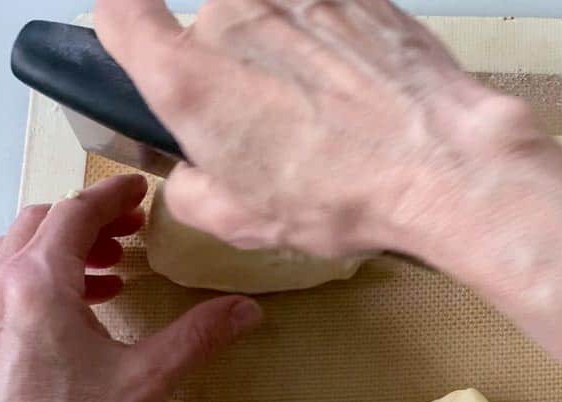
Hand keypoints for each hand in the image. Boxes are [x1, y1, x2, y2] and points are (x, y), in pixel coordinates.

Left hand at [0, 174, 261, 401]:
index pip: (73, 212)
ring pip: (13, 257)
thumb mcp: (146, 383)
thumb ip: (198, 336)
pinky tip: (74, 320)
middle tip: (131, 233)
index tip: (140, 190)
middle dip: (86, 220)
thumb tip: (247, 310)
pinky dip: (37, 282)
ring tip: (109, 274)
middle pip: (38, 225)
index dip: (111, 195)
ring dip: (60, 251)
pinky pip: (0, 291)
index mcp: (34, 283)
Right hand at [95, 0, 553, 257]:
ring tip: (332, 109)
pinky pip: (325, 10)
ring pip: (273, 16)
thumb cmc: (344, 195)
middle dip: (236, 66)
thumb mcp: (241, 221)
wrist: (442, 164)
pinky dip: (336, 40)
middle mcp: (233, 15)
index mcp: (188, 75)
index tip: (142, 43)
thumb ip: (189, 186)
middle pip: (213, 26)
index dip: (127, 29)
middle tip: (278, 120)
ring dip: (291, 51)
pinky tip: (363, 87)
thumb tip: (190, 170)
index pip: (119, 13)